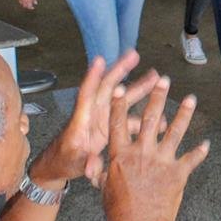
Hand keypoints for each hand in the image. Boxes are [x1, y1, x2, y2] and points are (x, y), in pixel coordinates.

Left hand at [40, 53, 159, 186]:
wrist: (60, 165)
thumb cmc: (63, 161)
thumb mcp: (73, 164)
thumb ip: (85, 163)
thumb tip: (92, 166)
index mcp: (81, 121)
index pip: (86, 95)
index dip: (92, 78)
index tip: (99, 60)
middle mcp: (92, 114)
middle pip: (107, 88)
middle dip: (120, 70)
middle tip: (134, 55)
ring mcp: (102, 119)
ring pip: (121, 99)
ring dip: (138, 87)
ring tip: (155, 76)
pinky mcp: (109, 127)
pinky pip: (128, 116)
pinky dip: (142, 116)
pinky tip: (159, 117)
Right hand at [104, 74, 208, 220]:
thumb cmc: (118, 212)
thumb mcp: (102, 189)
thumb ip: (99, 172)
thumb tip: (91, 164)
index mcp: (121, 154)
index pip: (118, 123)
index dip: (119, 104)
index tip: (122, 87)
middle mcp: (142, 152)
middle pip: (150, 118)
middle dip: (158, 97)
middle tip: (164, 80)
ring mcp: (162, 161)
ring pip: (175, 131)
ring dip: (184, 114)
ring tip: (191, 99)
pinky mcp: (178, 173)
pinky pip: (192, 159)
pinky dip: (200, 152)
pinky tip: (206, 144)